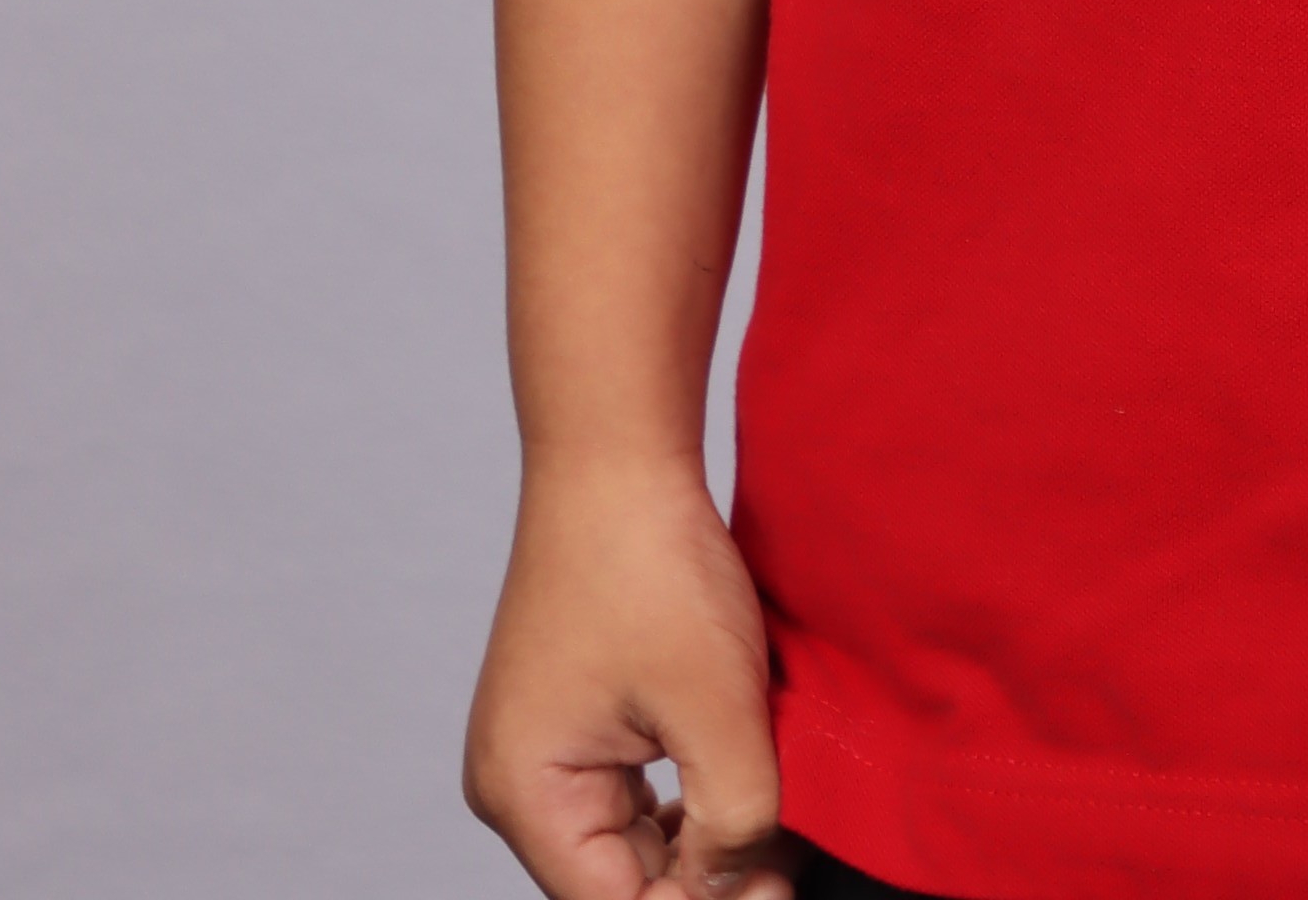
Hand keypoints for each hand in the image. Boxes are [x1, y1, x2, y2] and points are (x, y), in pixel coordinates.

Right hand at [464, 450, 794, 897]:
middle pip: (622, 880)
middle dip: (706, 874)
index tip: (777, 886)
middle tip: (788, 853)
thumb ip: (736, 819)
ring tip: (776, 806)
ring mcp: (543, 746)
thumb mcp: (717, 706)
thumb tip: (741, 890)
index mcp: (528, 794)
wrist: (618, 451)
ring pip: (634, 838)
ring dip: (702, 832)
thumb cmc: (650, 562)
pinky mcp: (576, 714)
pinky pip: (634, 789)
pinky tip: (742, 766)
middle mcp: (518, 783)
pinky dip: (689, 789)